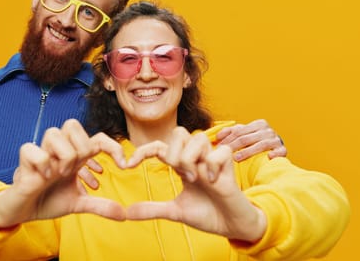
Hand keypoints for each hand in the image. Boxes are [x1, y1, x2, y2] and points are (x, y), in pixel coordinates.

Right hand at [0, 119, 126, 230]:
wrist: (23, 212)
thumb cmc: (49, 200)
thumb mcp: (79, 204)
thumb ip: (100, 206)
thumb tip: (123, 215)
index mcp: (75, 156)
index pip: (97, 138)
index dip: (113, 147)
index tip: (124, 166)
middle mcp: (60, 151)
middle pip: (72, 124)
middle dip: (81, 146)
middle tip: (77, 168)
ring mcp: (42, 154)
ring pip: (54, 132)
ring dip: (62, 154)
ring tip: (60, 173)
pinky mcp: (25, 161)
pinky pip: (31, 149)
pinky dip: (41, 162)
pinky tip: (43, 177)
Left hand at [125, 127, 265, 242]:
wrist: (232, 226)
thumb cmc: (207, 214)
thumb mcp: (175, 212)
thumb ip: (152, 209)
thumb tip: (127, 212)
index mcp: (182, 165)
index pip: (160, 146)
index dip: (143, 151)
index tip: (128, 165)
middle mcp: (196, 158)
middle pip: (180, 132)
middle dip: (174, 152)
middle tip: (179, 175)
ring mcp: (212, 160)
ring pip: (198, 138)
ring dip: (191, 159)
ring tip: (196, 179)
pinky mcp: (230, 165)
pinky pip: (220, 151)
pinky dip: (212, 165)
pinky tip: (213, 181)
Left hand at [216, 119, 286, 160]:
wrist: (276, 148)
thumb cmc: (257, 141)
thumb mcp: (245, 134)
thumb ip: (231, 132)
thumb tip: (217, 136)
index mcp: (259, 124)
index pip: (239, 131)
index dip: (228, 139)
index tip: (219, 147)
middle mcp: (268, 130)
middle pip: (247, 138)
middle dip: (233, 146)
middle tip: (224, 153)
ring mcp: (276, 140)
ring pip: (261, 145)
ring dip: (248, 152)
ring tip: (237, 158)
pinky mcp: (283, 150)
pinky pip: (279, 151)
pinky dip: (274, 154)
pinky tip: (268, 157)